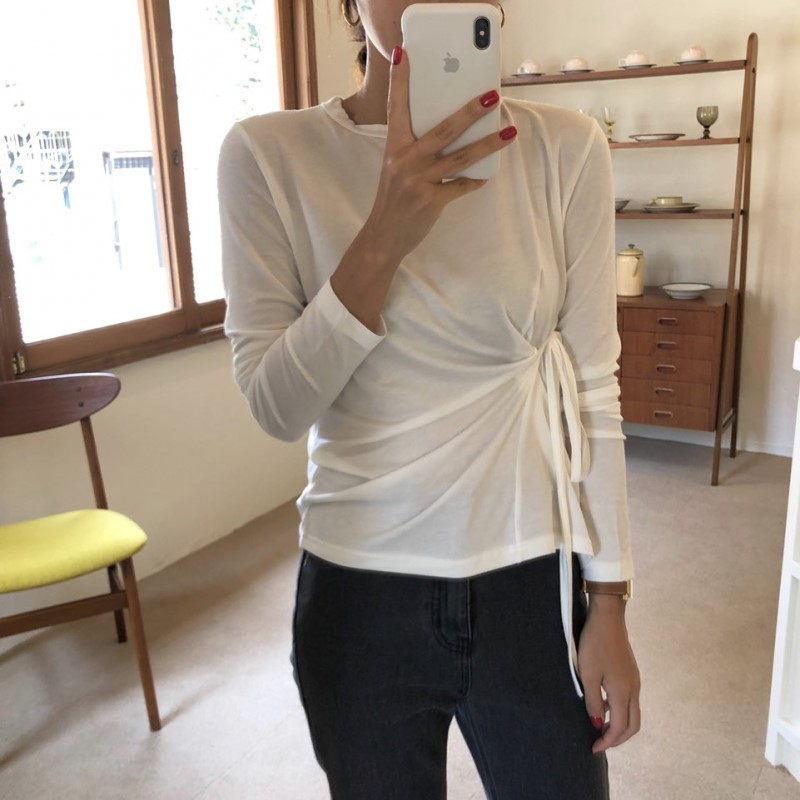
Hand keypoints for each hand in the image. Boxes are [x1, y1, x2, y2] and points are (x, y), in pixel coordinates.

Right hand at [331, 45, 515, 330]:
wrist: (383, 236)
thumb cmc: (393, 199)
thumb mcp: (396, 168)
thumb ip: (416, 148)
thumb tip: (452, 129)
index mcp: (394, 147)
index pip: (397, 107)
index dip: (401, 80)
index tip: (405, 53)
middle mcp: (405, 161)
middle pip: (444, 130)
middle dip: (471, 111)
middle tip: (493, 96)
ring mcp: (418, 181)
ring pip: (461, 157)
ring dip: (488, 144)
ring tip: (509, 133)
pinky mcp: (431, 201)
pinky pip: (461, 186)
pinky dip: (475, 181)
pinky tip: (488, 176)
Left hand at [578, 595, 640, 753]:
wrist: (608, 618)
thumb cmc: (595, 644)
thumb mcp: (587, 674)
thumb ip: (592, 701)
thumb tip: (597, 724)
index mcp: (623, 692)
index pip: (620, 728)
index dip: (608, 741)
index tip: (593, 748)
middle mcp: (633, 689)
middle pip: (633, 725)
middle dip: (618, 739)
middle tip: (600, 743)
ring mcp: (634, 680)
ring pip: (633, 713)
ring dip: (619, 725)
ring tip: (599, 726)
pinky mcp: (631, 672)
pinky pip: (629, 700)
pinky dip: (619, 710)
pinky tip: (602, 704)